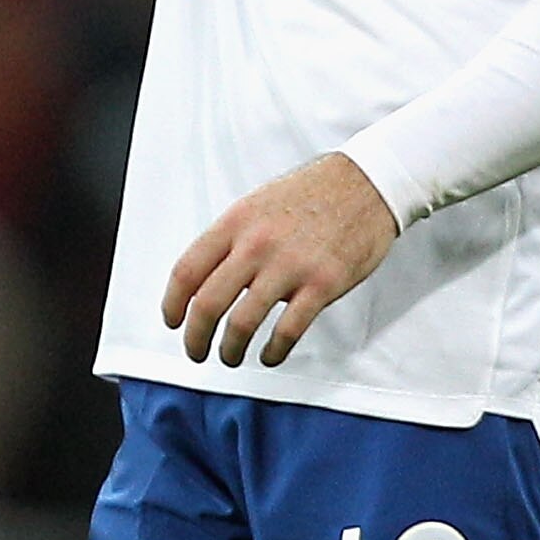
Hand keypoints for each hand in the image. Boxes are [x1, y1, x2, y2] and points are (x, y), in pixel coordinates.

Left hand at [163, 154, 398, 370]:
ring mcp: (290, 265)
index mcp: (235, 223)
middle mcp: (256, 244)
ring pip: (242, 323)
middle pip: (208, 304)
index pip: (187, 271)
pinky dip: (273, 351)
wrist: (366, 183)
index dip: (173, 304)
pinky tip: (269, 355)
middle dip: (195, 337)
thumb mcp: (257, 204)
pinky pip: (287, 331)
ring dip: (230, 350)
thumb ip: (230, 240)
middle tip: (196, 350)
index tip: (173, 321)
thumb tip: (206, 280)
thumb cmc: (310, 194)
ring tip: (230, 357)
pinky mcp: (322, 284)